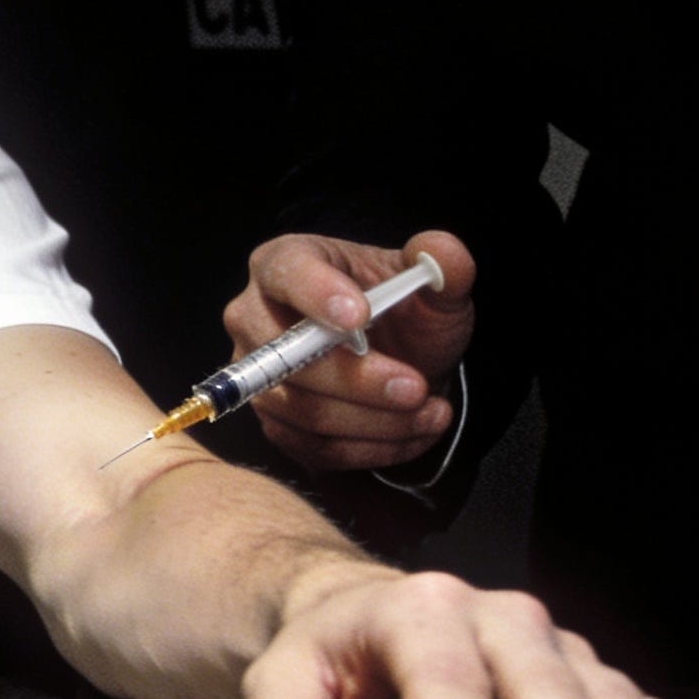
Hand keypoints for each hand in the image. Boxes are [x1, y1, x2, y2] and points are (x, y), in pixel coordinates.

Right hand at [223, 230, 475, 470]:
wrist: (402, 364)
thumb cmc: (405, 317)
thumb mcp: (434, 287)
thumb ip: (443, 265)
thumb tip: (441, 251)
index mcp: (284, 264)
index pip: (285, 272)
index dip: (316, 293)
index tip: (359, 315)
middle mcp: (254, 316)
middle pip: (286, 355)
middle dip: (356, 378)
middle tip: (415, 388)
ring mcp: (258, 374)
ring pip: (304, 409)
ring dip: (376, 421)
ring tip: (431, 413)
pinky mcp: (275, 421)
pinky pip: (314, 446)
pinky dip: (371, 448)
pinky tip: (412, 433)